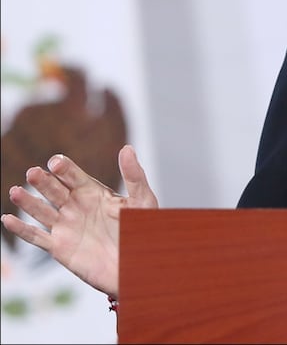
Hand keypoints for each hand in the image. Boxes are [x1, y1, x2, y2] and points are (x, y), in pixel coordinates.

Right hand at [0, 145, 157, 298]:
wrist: (138, 266)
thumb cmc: (143, 231)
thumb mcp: (142, 201)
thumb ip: (134, 176)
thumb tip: (127, 149)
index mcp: (94, 193)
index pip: (74, 177)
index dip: (65, 169)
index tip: (56, 162)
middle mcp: (76, 207)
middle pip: (55, 191)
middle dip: (44, 182)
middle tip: (34, 172)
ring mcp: (66, 227)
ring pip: (41, 211)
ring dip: (28, 202)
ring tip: (16, 191)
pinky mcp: (59, 248)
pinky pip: (36, 237)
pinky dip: (21, 229)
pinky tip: (7, 219)